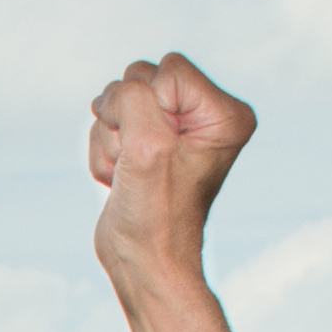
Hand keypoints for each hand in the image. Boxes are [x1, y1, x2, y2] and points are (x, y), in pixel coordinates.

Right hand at [85, 44, 255, 274]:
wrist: (144, 261)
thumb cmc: (155, 212)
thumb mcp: (148, 145)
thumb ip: (131, 98)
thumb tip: (109, 97)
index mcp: (225, 112)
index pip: (169, 69)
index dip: (150, 107)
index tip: (159, 152)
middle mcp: (204, 115)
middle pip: (141, 77)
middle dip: (126, 121)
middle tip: (140, 164)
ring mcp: (173, 129)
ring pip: (118, 101)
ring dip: (112, 139)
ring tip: (129, 175)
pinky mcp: (147, 142)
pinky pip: (109, 123)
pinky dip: (106, 152)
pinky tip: (122, 179)